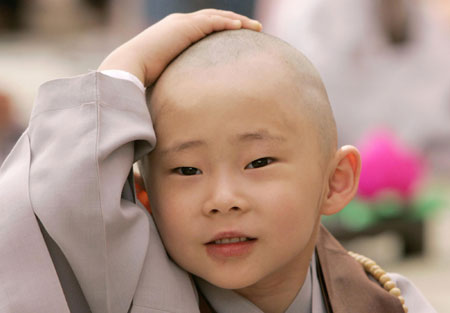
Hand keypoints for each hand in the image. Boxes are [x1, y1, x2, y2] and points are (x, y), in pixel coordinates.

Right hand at [98, 9, 261, 85]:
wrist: (130, 66)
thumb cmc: (142, 76)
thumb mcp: (165, 76)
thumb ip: (176, 80)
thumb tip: (184, 100)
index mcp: (175, 33)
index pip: (204, 27)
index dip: (222, 29)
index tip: (238, 36)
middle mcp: (180, 23)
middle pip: (214, 18)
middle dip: (235, 21)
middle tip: (254, 28)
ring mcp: (183, 23)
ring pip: (217, 17)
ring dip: (238, 21)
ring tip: (256, 27)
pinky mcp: (185, 27)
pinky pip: (213, 22)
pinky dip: (229, 23)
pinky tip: (243, 28)